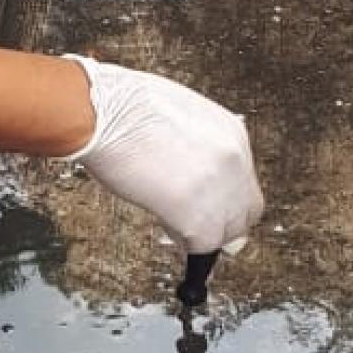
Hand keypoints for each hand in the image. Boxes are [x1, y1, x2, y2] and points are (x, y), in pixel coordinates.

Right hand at [63, 55, 263, 253]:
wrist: (105, 112)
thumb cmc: (125, 105)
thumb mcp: (178, 113)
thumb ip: (195, 144)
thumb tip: (189, 170)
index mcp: (231, 132)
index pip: (244, 179)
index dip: (225, 196)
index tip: (208, 203)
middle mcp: (234, 161)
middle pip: (247, 210)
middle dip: (223, 220)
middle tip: (196, 222)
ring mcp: (221, 190)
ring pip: (229, 233)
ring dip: (203, 234)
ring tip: (174, 224)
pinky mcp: (200, 217)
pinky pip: (203, 247)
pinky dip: (185, 244)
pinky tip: (167, 227)